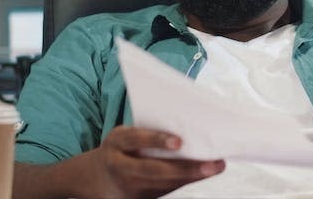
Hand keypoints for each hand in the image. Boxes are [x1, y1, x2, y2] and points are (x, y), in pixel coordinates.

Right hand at [86, 125, 224, 198]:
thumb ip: (146, 131)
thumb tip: (184, 121)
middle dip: (186, 168)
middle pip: (155, 170)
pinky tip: (203, 174)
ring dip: (192, 177)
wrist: (97, 178)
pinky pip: (165, 191)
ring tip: (215, 167)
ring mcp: (129, 187)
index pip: (136, 140)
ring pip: (164, 184)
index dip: (157, 140)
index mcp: (116, 142)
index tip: (179, 142)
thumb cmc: (120, 148)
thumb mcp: (124, 135)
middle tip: (213, 164)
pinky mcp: (140, 198)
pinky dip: (185, 182)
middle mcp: (120, 167)